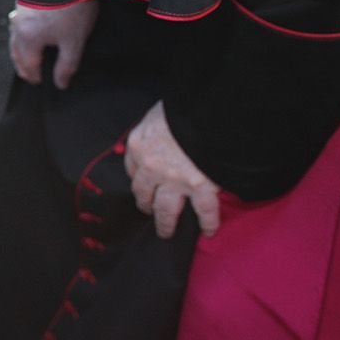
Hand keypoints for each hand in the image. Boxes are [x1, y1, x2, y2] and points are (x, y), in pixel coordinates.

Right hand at [8, 0, 97, 88]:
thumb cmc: (73, 8)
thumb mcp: (74, 42)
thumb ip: (66, 66)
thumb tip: (60, 83)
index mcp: (28, 38)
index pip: (28, 64)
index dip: (34, 76)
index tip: (39, 82)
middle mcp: (19, 24)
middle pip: (16, 51)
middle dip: (22, 65)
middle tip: (29, 75)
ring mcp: (19, 10)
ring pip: (14, 36)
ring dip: (19, 49)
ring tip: (27, 56)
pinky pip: (18, 22)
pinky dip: (21, 33)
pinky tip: (30, 30)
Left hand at [124, 101, 220, 238]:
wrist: (207, 111)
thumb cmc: (184, 107)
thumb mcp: (159, 111)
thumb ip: (155, 126)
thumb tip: (159, 130)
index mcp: (139, 145)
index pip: (131, 167)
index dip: (137, 177)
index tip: (141, 183)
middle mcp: (152, 166)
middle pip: (143, 192)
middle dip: (145, 203)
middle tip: (147, 210)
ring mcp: (175, 180)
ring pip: (166, 210)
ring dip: (165, 223)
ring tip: (166, 232)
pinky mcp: (200, 188)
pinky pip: (204, 212)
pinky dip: (208, 224)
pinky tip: (208, 231)